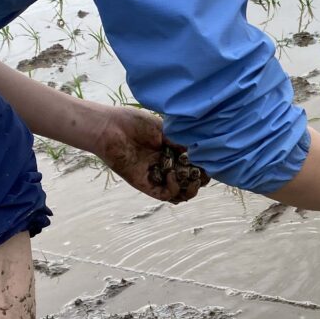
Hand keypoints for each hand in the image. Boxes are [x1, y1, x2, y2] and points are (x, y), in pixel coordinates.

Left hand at [94, 107, 208, 202]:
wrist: (110, 128)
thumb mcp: (166, 129)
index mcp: (172, 152)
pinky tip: (172, 175)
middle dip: (201, 179)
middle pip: (191, 182)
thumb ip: (183, 142)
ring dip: (190, 188)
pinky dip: (174, 188)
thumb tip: (200, 153)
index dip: (204, 166)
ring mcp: (157, 177)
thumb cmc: (134, 123)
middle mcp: (166, 166)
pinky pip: (166, 195)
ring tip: (190, 176)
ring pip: (181, 194)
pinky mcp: (145, 185)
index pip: (195, 166)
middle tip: (200, 170)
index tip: (209, 160)